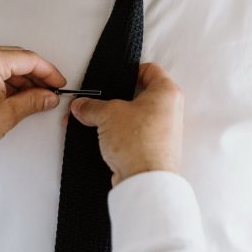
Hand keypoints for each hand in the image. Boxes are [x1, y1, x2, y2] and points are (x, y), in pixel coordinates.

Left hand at [0, 46, 65, 190]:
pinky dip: (4, 81)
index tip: (58, 82)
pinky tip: (14, 96)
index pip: (27, 59)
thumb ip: (32, 102)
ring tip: (34, 98)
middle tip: (50, 91)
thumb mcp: (5, 116)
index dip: (48, 72)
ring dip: (20, 79)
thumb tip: (48, 96)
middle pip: (15, 58)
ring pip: (2, 64)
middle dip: (35, 76)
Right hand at [70, 63, 183, 185]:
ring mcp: (163, 131)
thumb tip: (81, 105)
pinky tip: (98, 137)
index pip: (150, 69)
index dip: (129, 70)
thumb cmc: (138, 143)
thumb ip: (92, 106)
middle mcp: (169, 111)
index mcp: (166, 93)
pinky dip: (117, 134)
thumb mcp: (108, 114)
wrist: (144, 181)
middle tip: (97, 99)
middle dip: (114, 98)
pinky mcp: (153, 149)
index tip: (111, 78)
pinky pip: (133, 134)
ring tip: (92, 119)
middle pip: (139, 94)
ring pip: (134, 116)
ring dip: (113, 118)